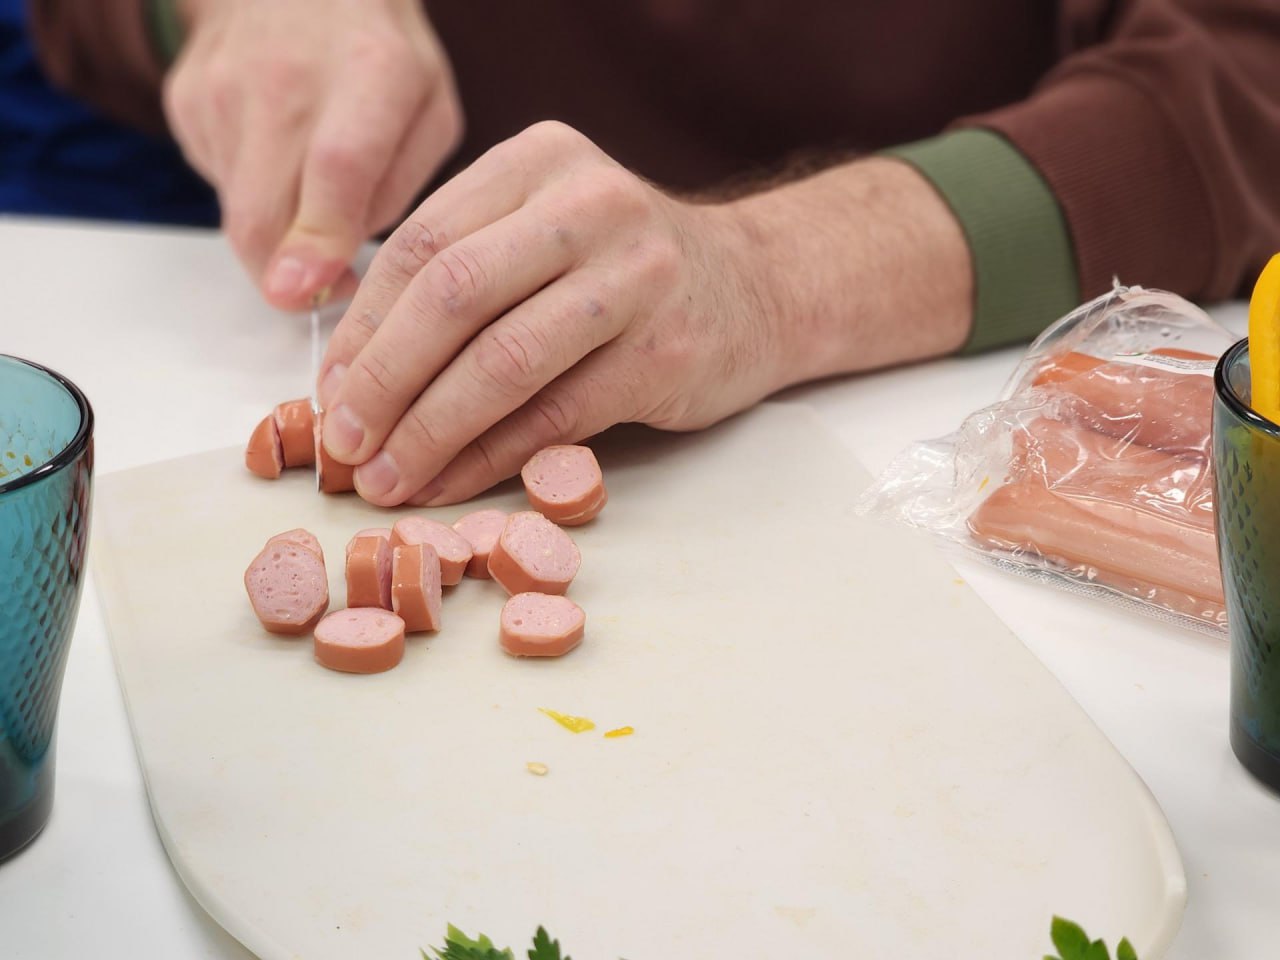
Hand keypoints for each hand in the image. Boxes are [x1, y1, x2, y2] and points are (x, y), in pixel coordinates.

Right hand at [163, 0, 461, 308]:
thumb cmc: (381, 56)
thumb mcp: (431, 111)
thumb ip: (402, 190)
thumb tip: (341, 263)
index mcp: (373, 72)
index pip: (337, 166)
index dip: (318, 239)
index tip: (305, 292)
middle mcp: (290, 75)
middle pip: (265, 209)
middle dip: (284, 275)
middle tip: (319, 291)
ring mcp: (226, 84)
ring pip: (238, 210)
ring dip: (276, 231)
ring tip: (310, 186)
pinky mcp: (187, 99)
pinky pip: (219, 183)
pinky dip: (253, 191)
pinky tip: (277, 151)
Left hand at [315, 121, 794, 506]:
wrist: (759, 288)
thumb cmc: (625, 272)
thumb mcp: (544, 235)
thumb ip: (462, 279)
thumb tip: (353, 380)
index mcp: (539, 161)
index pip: (423, 243)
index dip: (363, 328)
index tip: (327, 395)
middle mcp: (589, 204)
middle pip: (453, 296)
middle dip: (382, 382)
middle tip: (342, 447)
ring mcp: (636, 277)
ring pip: (502, 363)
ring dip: (429, 433)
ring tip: (386, 481)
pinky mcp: (664, 353)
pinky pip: (554, 416)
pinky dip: (491, 458)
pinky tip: (451, 484)